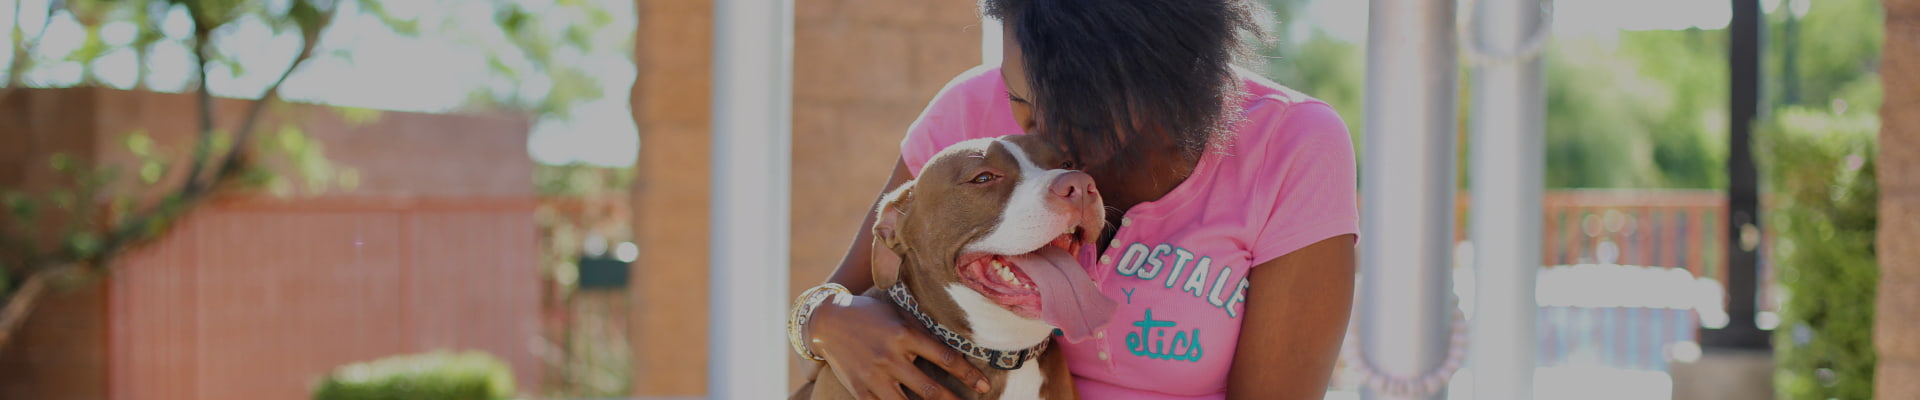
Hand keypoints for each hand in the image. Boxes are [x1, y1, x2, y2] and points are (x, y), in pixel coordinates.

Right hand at [806, 294, 989, 399]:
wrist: (827, 321)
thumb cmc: (870, 314)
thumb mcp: (898, 314)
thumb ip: (922, 330)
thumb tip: (955, 344)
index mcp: (904, 334)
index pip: (944, 357)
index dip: (968, 374)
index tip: (985, 385)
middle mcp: (890, 357)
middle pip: (930, 389)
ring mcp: (874, 376)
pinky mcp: (860, 389)